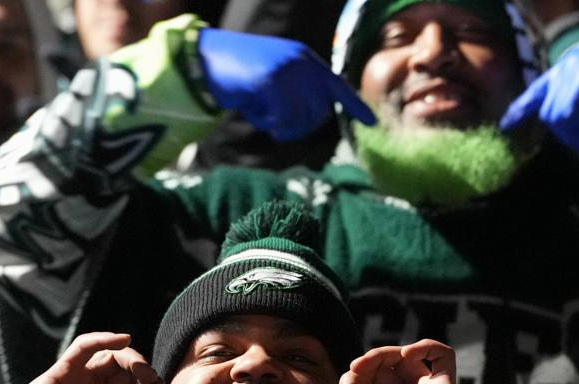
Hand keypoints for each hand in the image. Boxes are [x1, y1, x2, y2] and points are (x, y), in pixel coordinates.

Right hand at [198, 28, 375, 140]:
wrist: (206, 62)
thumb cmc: (238, 73)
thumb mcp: (275, 76)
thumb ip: (297, 90)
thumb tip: (315, 116)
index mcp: (305, 60)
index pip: (337, 85)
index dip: (355, 106)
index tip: (372, 122)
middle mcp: (302, 62)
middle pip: (320, 111)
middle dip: (301, 126)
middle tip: (278, 128)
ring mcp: (289, 70)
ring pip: (302, 117)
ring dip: (282, 125)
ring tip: (261, 114)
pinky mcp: (273, 80)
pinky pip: (281, 118)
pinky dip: (267, 122)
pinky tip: (252, 109)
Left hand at [500, 29, 578, 154]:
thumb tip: (568, 125)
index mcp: (568, 66)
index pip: (537, 90)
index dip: (520, 108)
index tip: (506, 126)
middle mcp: (566, 65)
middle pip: (547, 110)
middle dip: (566, 134)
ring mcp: (574, 69)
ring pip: (556, 116)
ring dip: (578, 134)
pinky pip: (569, 114)